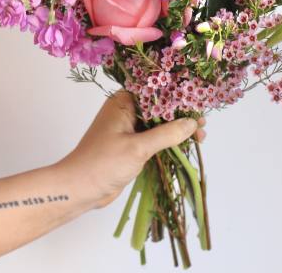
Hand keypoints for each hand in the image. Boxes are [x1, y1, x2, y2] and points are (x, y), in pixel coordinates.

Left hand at [55, 91, 205, 208]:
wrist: (78, 190)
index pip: (156, 91)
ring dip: (178, 129)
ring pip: (160, 124)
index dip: (178, 95)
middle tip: (203, 123)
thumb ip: (167, 134)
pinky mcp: (132, 145)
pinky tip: (186, 145)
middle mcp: (127, 111)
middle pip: (161, 107)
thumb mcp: (138, 148)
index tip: (199, 101)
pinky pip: (155, 138)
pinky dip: (170, 141)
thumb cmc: (103, 163)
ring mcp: (129, 129)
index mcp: (124, 101)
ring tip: (201, 136)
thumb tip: (192, 123)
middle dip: (182, 115)